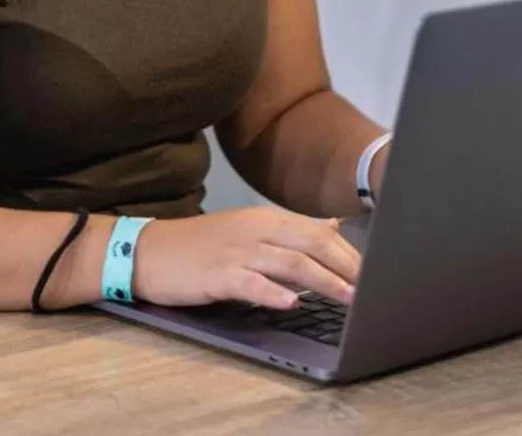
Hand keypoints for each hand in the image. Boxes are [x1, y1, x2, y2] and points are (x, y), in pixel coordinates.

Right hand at [131, 208, 360, 310]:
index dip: (348, 253)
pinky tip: (291, 303)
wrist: (149, 250)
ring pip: (289, 263)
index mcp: (267, 219)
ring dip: (322, 281)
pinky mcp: (217, 274)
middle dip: (345, 267)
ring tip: (347, 298)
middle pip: (311, 245)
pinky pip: (250, 283)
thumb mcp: (250, 229)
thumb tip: (332, 227)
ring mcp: (237, 251)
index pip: (318, 233)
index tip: (373, 273)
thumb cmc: (202, 245)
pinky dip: (272, 293)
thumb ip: (292, 231)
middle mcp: (257, 230)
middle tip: (370, 287)